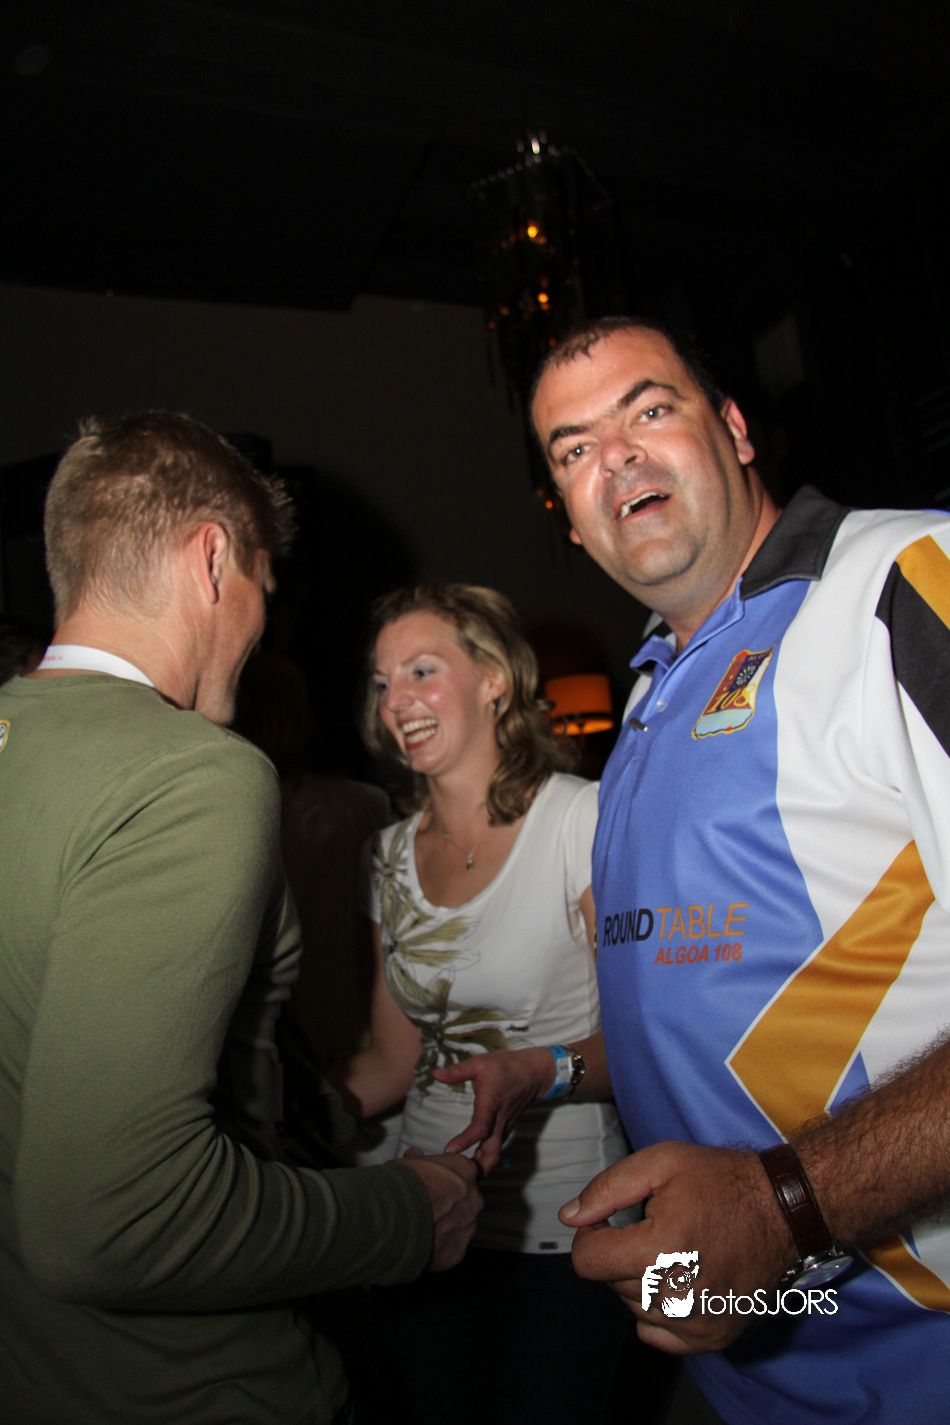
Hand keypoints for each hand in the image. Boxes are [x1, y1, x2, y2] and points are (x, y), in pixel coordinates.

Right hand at [395, 1148, 482, 1270]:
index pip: (464, 1173)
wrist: (393, 1217)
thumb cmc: (401, 1185)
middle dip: (450, 1206)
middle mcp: (473, 1198)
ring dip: (446, 1228)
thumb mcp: (408, 1163)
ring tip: (421, 1230)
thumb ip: (419, 1160)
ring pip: (461, 1227)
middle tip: (427, 1208)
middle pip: (466, 1202)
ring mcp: (467, 1227)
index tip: (435, 1185)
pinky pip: (452, 1250)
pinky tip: (422, 1246)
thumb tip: (414, 1155)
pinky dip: (440, 1250)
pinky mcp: (458, 1252)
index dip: (447, 1180)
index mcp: (464, 1171)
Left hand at [434, 1048, 553, 1172]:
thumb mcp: (480, 1063)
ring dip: (480, 1166)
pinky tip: (471, 1163)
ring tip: (458, 1174)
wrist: (533, 1073)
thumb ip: (458, 1071)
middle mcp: (498, 1121)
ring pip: (494, 1154)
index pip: (480, 1128)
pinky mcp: (504, 1129)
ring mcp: (503, 1127)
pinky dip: (484, 1159)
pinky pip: (495, 1148)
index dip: (465, 1140)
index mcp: (491, 1104)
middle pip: (492, 1153)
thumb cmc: (505, 1066)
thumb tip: (435, 1074)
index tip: (449, 1150)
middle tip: (455, 1177)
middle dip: (477, 1169)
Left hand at [558, 1140, 793, 1353]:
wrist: (783, 1211)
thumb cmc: (724, 1183)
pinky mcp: (712, 1338)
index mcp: (661, 1250)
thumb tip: (571, 1216)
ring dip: (639, 1280)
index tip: (609, 1221)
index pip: (587, 1262)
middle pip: (610, 1283)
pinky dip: (657, 1310)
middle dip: (620, 1253)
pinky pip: (656, 1334)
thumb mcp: (661, 1163)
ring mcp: (697, 1323)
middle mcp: (678, 1295)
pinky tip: (679, 1279)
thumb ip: (608, 1188)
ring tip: (673, 1250)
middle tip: (652, 1227)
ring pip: (632, 1308)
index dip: (590, 1235)